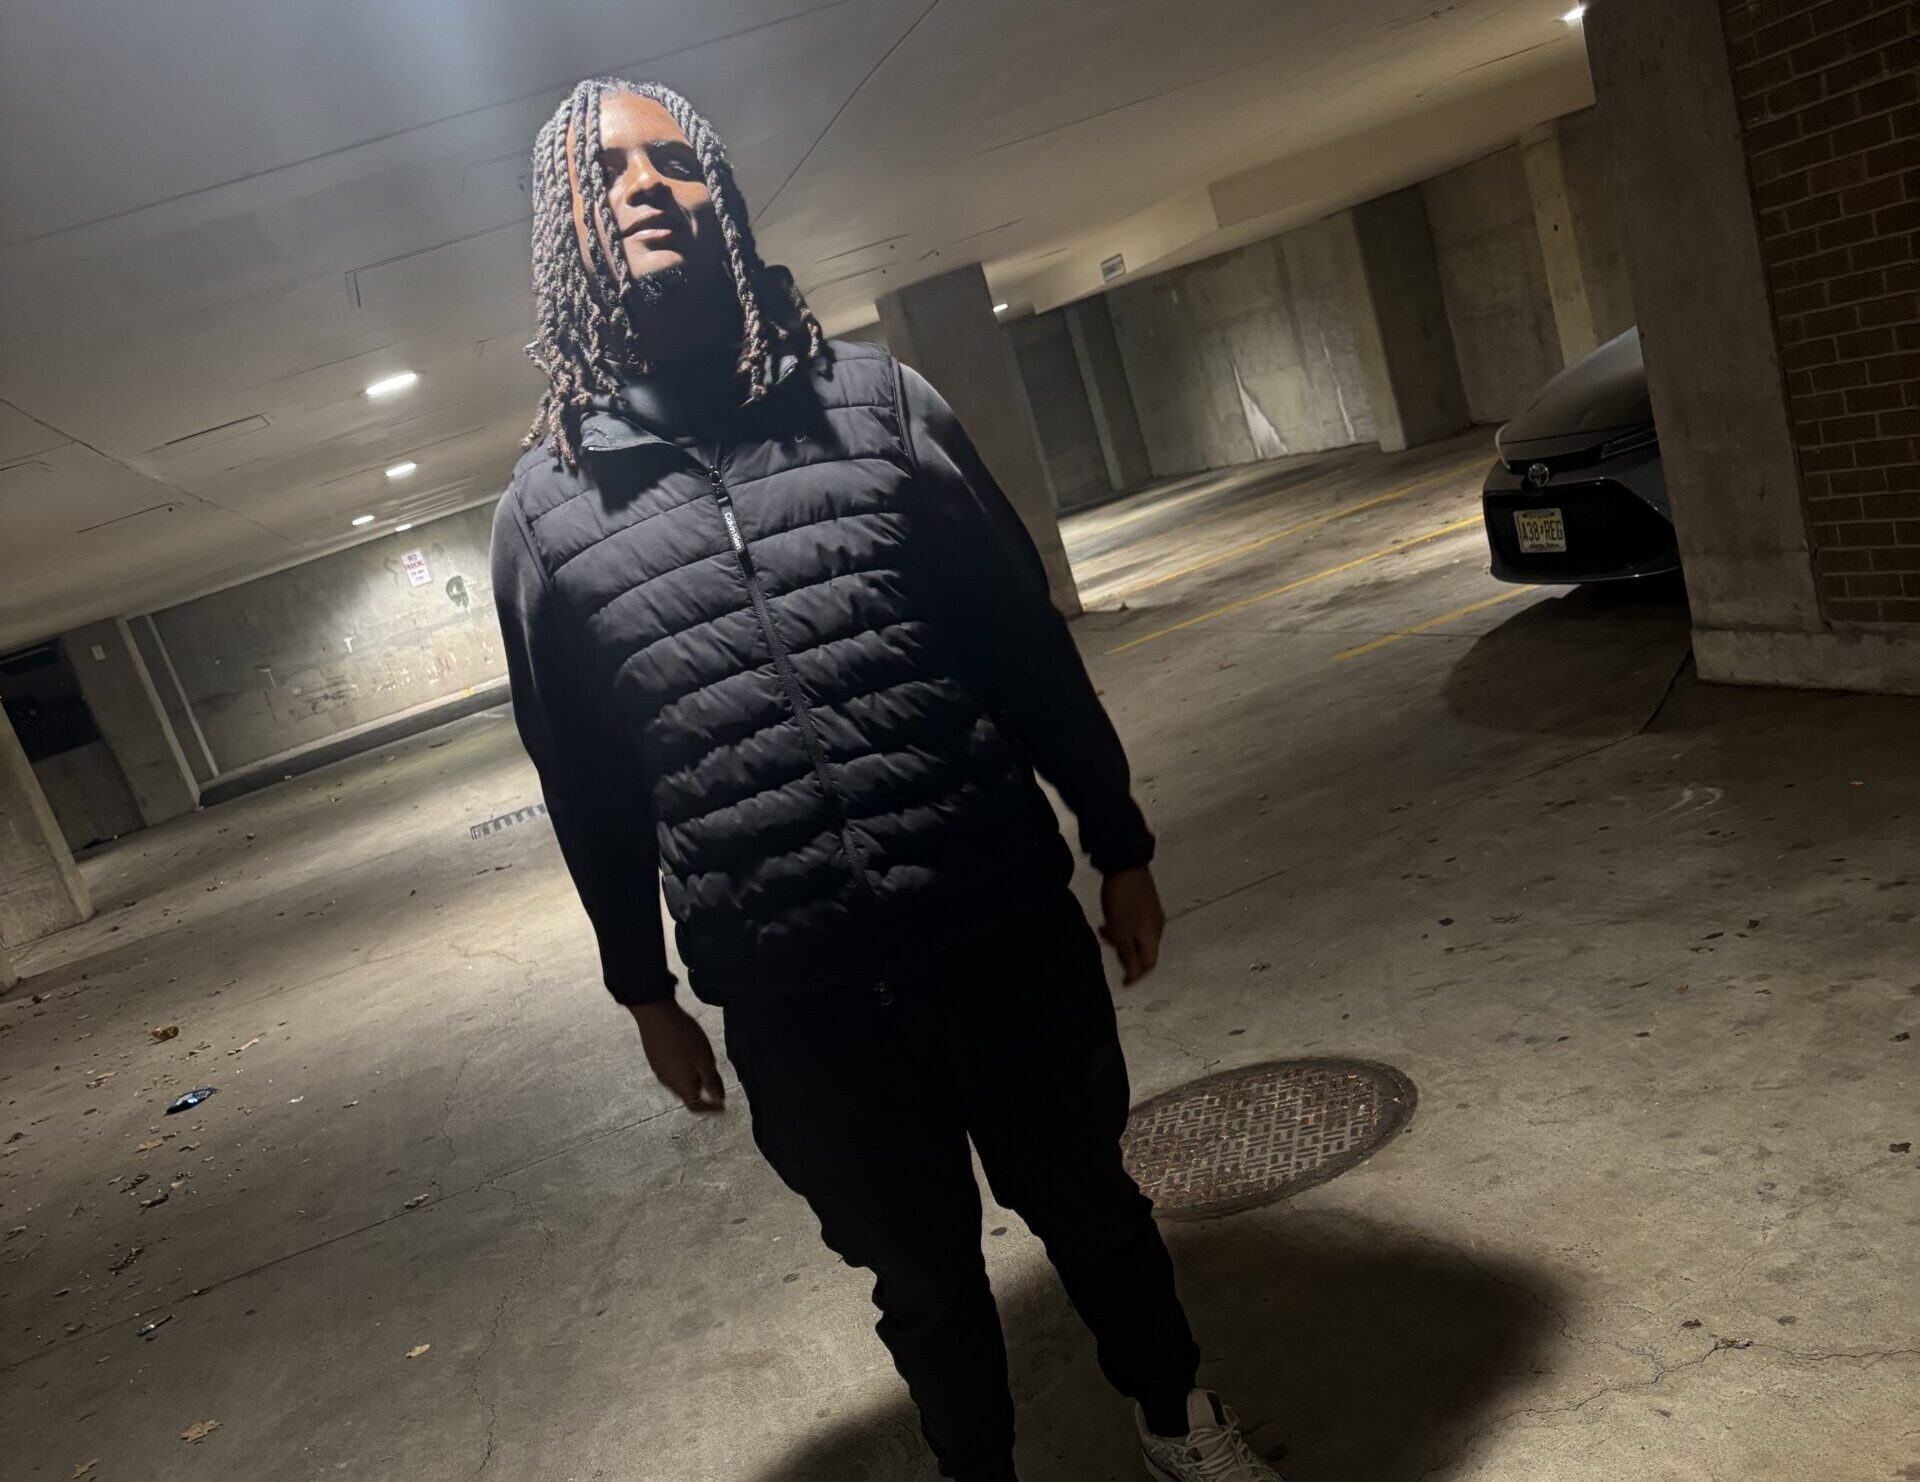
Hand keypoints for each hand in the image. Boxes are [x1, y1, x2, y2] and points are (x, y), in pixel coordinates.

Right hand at [628, 1000, 725, 1111]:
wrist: (655, 1014)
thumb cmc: (684, 1036)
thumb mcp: (704, 1058)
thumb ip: (712, 1081)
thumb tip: (719, 1100)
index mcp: (681, 1085)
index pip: (695, 1106)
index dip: (709, 1109)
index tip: (722, 1105)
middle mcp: (667, 1082)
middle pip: (687, 1094)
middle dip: (703, 1092)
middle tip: (717, 1081)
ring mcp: (658, 1070)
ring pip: (678, 1082)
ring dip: (693, 1080)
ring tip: (704, 1065)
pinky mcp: (654, 1058)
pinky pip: (671, 1072)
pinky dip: (683, 1071)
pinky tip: (689, 1055)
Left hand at [1099, 865, 1164, 985]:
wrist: (1125, 862)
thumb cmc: (1122, 899)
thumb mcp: (1121, 930)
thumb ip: (1128, 953)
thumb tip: (1135, 976)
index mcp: (1153, 934)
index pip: (1149, 963)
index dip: (1136, 975)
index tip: (1122, 982)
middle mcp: (1156, 926)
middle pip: (1144, 950)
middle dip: (1127, 955)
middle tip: (1109, 947)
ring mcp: (1152, 912)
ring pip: (1138, 936)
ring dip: (1122, 940)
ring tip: (1104, 931)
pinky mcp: (1145, 902)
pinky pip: (1135, 923)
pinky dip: (1123, 927)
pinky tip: (1109, 919)